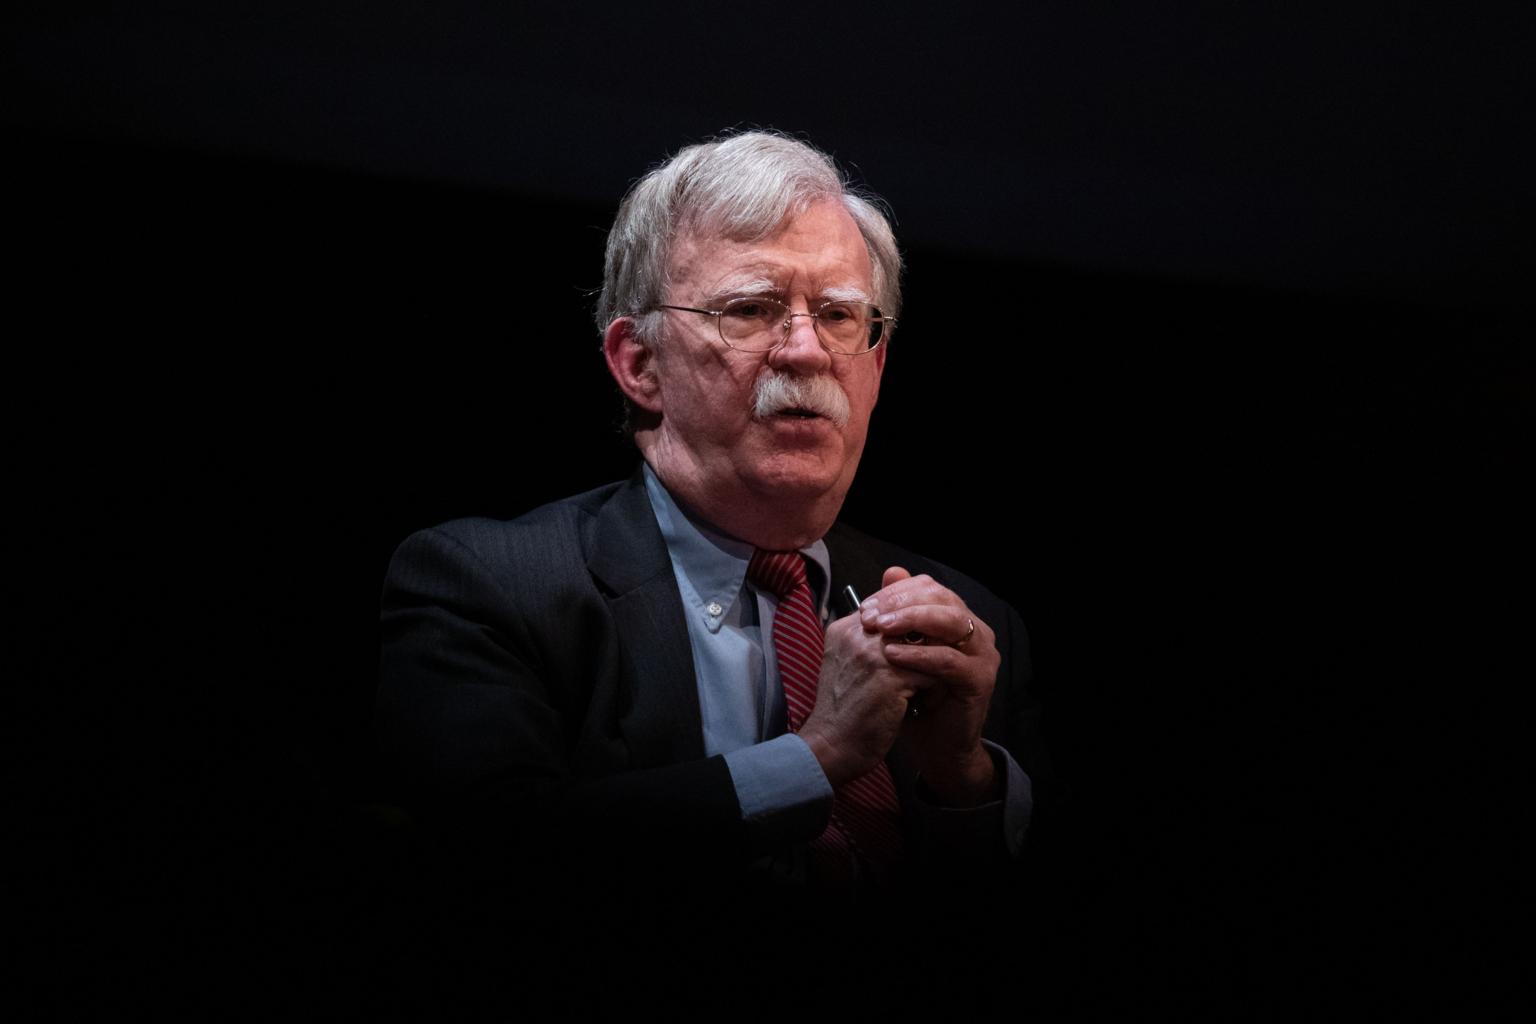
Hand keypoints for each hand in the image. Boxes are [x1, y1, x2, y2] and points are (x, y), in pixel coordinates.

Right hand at [798, 612, 933, 787]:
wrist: (832, 746)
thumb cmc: (844, 709)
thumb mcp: (849, 664)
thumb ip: (870, 640)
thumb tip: (907, 624)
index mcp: (845, 628)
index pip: (893, 609)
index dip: (910, 630)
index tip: (915, 654)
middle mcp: (857, 634)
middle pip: (912, 622)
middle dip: (927, 644)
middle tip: (931, 667)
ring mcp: (873, 654)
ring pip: (926, 644)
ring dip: (933, 664)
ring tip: (930, 684)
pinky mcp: (891, 677)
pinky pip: (931, 671)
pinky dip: (934, 686)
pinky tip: (926, 700)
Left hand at [860, 567, 1000, 805]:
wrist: (932, 745)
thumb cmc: (912, 697)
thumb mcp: (898, 652)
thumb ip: (897, 616)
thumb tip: (891, 571)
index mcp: (955, 619)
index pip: (929, 588)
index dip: (895, 592)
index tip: (864, 606)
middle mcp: (975, 631)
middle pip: (941, 598)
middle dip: (901, 602)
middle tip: (869, 615)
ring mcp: (982, 654)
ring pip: (950, 621)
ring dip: (912, 621)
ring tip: (880, 628)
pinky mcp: (980, 680)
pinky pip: (949, 660)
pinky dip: (919, 655)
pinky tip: (892, 656)